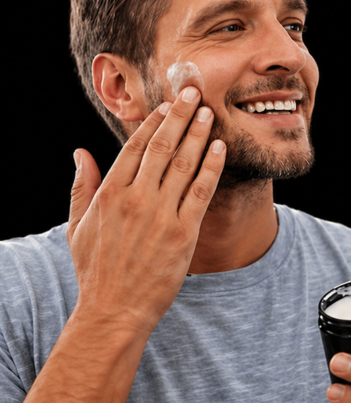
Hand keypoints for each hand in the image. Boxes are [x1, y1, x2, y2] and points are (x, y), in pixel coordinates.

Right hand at [67, 86, 224, 334]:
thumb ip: (81, 186)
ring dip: (198, 134)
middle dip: (178, 116)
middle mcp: (135, 198)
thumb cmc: (96, 270)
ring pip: (184, 164)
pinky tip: (219, 148)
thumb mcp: (78, 226)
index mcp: (109, 194)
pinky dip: (212, 166)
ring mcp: (161, 214)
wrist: (114, 309)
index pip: (134, 147)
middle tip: (192, 93)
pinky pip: (202, 191)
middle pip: (162, 147)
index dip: (153, 123)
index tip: (166, 105)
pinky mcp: (184, 232)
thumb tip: (80, 152)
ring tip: (208, 113)